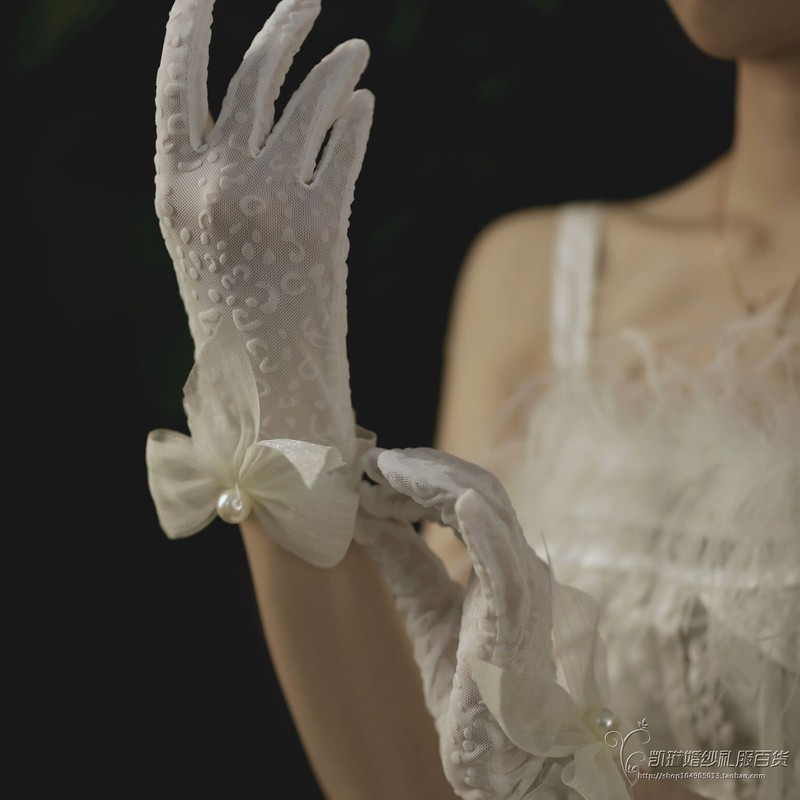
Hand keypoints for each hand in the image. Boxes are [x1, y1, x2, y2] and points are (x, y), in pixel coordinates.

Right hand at [155, 0, 372, 452]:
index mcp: (174, 191)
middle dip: (281, 31)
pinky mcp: (322, 224)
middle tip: (307, 3)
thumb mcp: (202, 246)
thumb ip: (215, 182)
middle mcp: (215, 187)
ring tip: (353, 52)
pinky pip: (345, 150)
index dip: (188, 31)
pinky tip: (363, 104)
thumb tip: (260, 117)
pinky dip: (356, 122)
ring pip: (306, 105)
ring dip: (333, 69)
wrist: (267, 390)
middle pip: (251, 79)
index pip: (176, 88)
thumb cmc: (234, 321)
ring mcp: (269, 202)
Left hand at [357, 447, 630, 798]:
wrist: (495, 756)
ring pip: (489, 511)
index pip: (464, 497)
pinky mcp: (516, 619)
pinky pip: (504, 564)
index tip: (372, 468)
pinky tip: (456, 504)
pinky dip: (484, 528)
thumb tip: (365, 516)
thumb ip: (404, 561)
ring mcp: (522, 588)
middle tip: (373, 462)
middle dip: (424, 469)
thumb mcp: (423, 607)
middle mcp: (517, 565)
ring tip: (387, 468)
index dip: (420, 476)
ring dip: (437, 483)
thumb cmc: (467, 683)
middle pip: (477, 490)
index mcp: (499, 561)